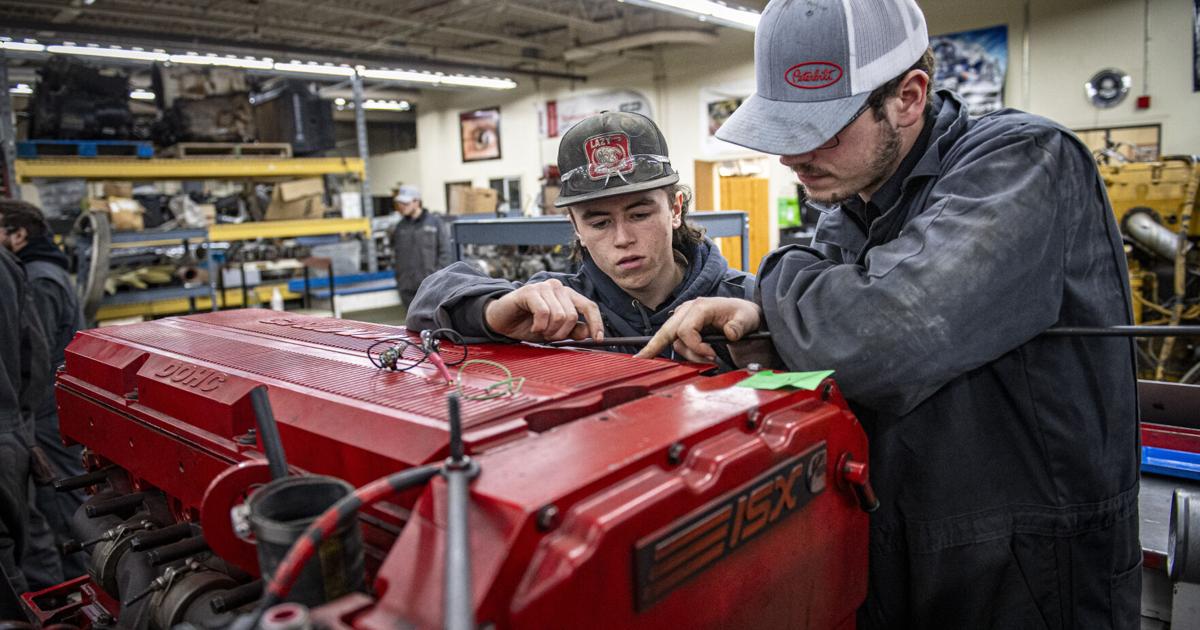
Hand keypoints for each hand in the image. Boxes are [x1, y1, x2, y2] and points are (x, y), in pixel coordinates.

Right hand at [485, 279, 604, 342]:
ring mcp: (544, 287)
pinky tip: (533, 326)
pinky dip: (539, 325)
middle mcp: (558, 287)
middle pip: (572, 316)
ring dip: (549, 331)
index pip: (589, 306)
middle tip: (548, 336)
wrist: (502, 321)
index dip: (596, 323)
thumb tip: (589, 333)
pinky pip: (544, 313)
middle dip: (561, 333)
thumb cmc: (529, 324)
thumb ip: (572, 331)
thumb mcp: (555, 331)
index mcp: (568, 295)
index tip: (599, 340)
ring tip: (540, 330)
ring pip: (559, 316)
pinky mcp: (530, 291)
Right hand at [635, 297, 762, 360]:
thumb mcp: (747, 318)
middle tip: (641, 358)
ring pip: (673, 341)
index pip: (684, 330)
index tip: (712, 355)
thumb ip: (739, 326)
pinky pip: (674, 341)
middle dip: (654, 346)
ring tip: (708, 358)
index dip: (695, 347)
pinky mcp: (684, 326)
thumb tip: (730, 333)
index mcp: (700, 307)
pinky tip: (683, 358)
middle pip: (665, 331)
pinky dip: (680, 351)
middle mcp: (688, 311)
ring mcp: (684, 318)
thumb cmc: (745, 315)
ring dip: (687, 355)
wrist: (745, 315)